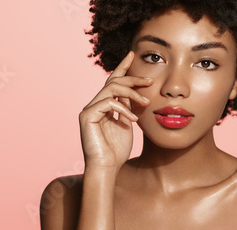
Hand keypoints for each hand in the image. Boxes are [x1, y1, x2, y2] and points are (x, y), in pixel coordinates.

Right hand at [79, 51, 151, 169]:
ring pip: (111, 88)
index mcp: (104, 105)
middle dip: (133, 78)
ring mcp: (89, 109)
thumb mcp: (127, 124)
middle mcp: (94, 104)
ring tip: (146, 102)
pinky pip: (107, 103)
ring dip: (131, 92)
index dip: (123, 67)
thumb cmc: (117, 151)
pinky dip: (123, 108)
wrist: (107, 168)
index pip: (113, 81)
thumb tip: (135, 93)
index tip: (133, 54)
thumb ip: (128, 108)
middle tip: (150, 80)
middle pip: (113, 81)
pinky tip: (133, 119)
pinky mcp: (86, 116)